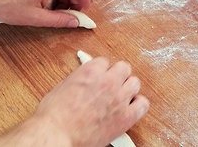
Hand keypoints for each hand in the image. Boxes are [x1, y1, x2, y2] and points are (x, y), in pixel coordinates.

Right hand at [0, 57, 149, 146]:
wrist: (58, 134)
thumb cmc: (54, 115)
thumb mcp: (63, 87)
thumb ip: (79, 80)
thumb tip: (84, 81)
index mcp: (91, 71)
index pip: (105, 62)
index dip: (102, 71)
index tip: (100, 77)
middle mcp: (108, 81)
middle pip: (124, 68)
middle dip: (117, 75)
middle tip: (112, 85)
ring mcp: (119, 98)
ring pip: (135, 83)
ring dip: (128, 88)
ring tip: (121, 96)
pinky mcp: (126, 116)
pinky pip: (143, 104)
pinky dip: (138, 105)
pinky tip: (131, 108)